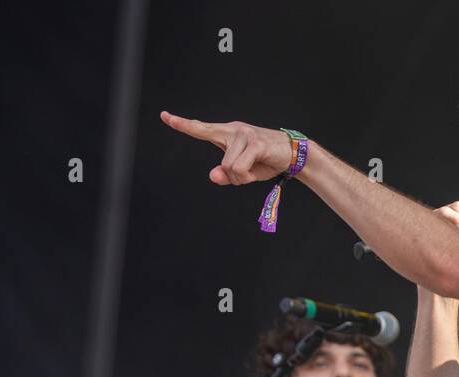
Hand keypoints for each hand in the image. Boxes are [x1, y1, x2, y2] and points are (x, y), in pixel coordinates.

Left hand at [159, 111, 295, 185]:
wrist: (293, 154)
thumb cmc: (266, 160)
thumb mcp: (243, 172)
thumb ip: (226, 175)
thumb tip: (213, 175)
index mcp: (228, 134)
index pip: (202, 129)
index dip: (183, 124)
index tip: (165, 117)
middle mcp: (234, 130)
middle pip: (216, 152)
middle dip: (221, 163)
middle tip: (228, 162)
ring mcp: (244, 135)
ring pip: (228, 167)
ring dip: (240, 177)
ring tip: (253, 171)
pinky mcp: (255, 142)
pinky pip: (239, 168)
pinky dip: (246, 177)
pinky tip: (256, 171)